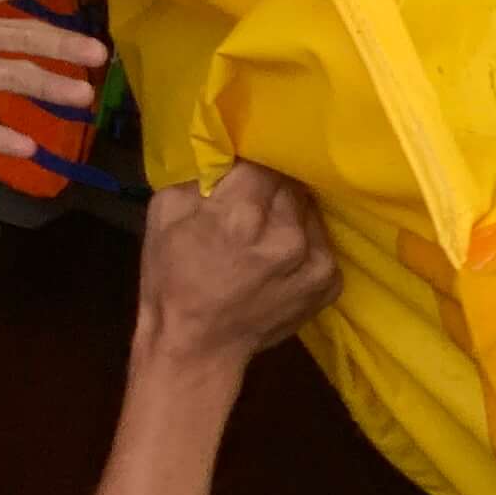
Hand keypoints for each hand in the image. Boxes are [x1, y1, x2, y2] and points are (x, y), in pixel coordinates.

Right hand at [131, 163, 336, 376]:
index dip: (250, 163)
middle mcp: (287, 233)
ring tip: (263, 232)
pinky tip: (278, 257)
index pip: (264, 160)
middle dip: (269, 187)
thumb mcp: (165, 213)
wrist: (197, 348)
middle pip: (289, 183)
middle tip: (249, 203)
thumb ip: (199, 171)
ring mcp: (314, 259)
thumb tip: (226, 145)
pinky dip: (303, 241)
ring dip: (288, 213)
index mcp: (242, 214)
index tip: (241, 172)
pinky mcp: (330, 281)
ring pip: (307, 209)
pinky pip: (320, 240)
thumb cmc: (173, 280)